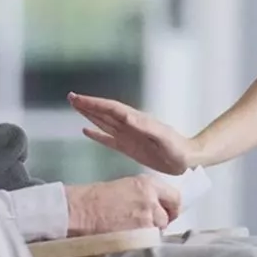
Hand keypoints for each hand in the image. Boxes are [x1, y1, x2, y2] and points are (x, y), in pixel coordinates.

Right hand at [64, 175, 181, 235]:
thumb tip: (156, 205)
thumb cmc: (97, 197)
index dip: (171, 208)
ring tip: (133, 229)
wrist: (82, 209)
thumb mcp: (126, 185)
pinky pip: (148, 239)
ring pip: (159, 229)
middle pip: (168, 216)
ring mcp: (147, 216)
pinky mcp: (140, 232)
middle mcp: (151, 198)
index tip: (167, 213)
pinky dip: (142, 239)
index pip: (174, 197)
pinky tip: (129, 235)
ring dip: (150, 231)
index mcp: (148, 183)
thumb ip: (145, 194)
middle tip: (150, 225)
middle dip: (162, 222)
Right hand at [68, 93, 196, 174]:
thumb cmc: (177, 148)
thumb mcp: (162, 137)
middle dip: (88, 105)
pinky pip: (108, 139)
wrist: (186, 159)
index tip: (79, 98)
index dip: (94, 103)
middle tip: (71, 97)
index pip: (111, 109)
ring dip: (90, 114)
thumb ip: (145, 127)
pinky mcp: (128, 147)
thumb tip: (127, 116)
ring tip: (76, 107)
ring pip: (103, 122)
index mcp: (135, 120)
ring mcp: (127, 136)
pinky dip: (96, 134)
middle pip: (104, 112)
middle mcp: (129, 125)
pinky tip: (86, 130)